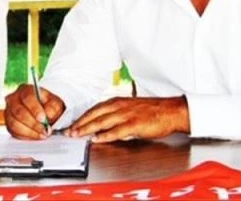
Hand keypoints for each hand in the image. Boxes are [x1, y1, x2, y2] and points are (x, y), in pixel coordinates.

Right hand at [4, 84, 65, 139]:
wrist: (44, 112)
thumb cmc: (48, 106)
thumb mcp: (55, 104)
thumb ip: (53, 108)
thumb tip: (48, 115)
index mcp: (26, 90)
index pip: (27, 97)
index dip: (35, 109)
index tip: (43, 118)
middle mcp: (14, 99)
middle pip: (19, 112)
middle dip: (33, 123)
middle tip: (44, 130)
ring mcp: (9, 112)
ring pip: (14, 123)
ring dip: (30, 131)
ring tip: (41, 134)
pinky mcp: (8, 124)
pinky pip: (13, 132)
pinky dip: (26, 136)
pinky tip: (35, 135)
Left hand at [67, 96, 189, 142]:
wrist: (170, 111)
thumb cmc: (152, 111)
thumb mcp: (130, 108)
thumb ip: (117, 114)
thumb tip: (104, 125)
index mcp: (117, 101)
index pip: (95, 109)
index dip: (82, 117)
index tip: (73, 124)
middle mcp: (119, 106)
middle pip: (95, 114)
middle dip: (80, 123)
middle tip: (69, 131)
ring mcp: (126, 115)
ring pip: (102, 122)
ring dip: (88, 129)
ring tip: (77, 135)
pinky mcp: (134, 124)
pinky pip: (116, 131)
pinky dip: (105, 135)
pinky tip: (97, 139)